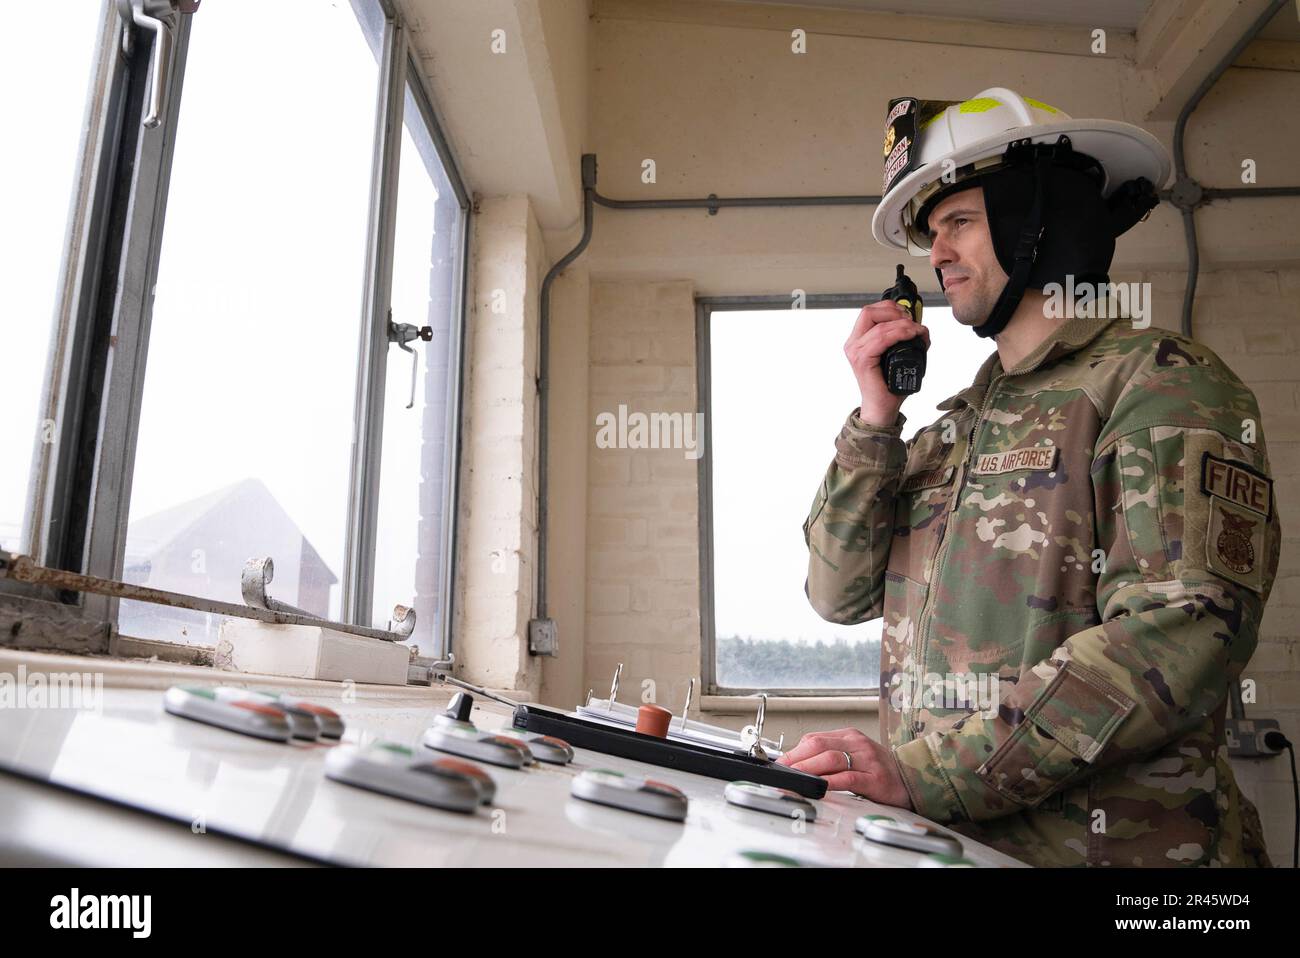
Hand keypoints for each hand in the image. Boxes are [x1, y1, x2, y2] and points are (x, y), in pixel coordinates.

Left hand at [776, 727, 912, 808]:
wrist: (913, 778)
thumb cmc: (880, 769)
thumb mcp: (854, 755)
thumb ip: (830, 756)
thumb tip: (798, 764)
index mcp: (849, 736)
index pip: (814, 739)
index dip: (794, 751)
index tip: (781, 764)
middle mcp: (857, 744)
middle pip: (819, 746)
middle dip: (796, 759)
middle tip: (783, 771)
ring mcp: (867, 760)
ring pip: (831, 759)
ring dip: (808, 769)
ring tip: (795, 778)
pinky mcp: (875, 778)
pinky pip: (848, 778)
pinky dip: (831, 782)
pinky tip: (820, 787)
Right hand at [844, 300, 929, 426]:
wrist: (882, 407)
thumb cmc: (889, 384)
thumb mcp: (896, 355)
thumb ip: (902, 339)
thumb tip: (921, 327)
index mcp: (858, 339)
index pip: (870, 311)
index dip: (891, 308)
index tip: (908, 315)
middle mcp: (853, 343)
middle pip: (869, 312)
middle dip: (894, 312)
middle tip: (911, 322)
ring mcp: (856, 352)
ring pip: (879, 325)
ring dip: (903, 325)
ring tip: (917, 331)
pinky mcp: (862, 361)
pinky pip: (881, 339)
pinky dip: (899, 334)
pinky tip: (912, 336)